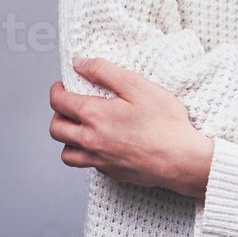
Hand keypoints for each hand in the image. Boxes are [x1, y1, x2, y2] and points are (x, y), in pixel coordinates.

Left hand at [49, 56, 213, 198]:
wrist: (181, 159)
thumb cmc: (164, 122)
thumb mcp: (136, 85)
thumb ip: (103, 71)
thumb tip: (79, 63)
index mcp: (94, 115)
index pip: (58, 102)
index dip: (56, 90)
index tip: (62, 85)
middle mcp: (90, 140)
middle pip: (56, 129)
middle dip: (58, 113)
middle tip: (71, 104)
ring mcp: (99, 160)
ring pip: (66, 153)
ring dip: (68, 138)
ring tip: (82, 127)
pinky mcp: (111, 173)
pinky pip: (87, 164)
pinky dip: (88, 153)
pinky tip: (104, 142)